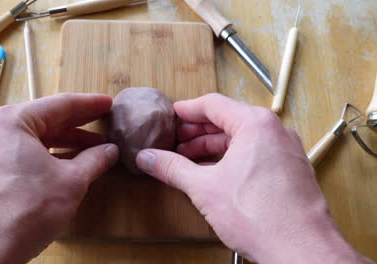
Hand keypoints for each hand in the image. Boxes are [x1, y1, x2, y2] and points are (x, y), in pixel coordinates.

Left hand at [0, 93, 118, 263]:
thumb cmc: (25, 209)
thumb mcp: (71, 181)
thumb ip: (94, 160)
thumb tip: (111, 151)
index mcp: (15, 121)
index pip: (61, 104)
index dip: (90, 105)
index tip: (110, 104)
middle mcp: (0, 130)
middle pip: (48, 120)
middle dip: (80, 124)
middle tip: (106, 122)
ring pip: (39, 139)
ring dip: (69, 143)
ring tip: (96, 148)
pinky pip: (28, 155)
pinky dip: (52, 157)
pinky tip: (73, 164)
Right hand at [136, 94, 370, 263]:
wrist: (301, 249)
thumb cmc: (262, 217)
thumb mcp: (204, 188)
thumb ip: (172, 168)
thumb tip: (149, 158)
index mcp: (255, 124)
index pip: (213, 104)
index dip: (187, 110)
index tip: (173, 115)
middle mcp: (274, 131)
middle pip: (228, 119)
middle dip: (198, 132)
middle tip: (176, 141)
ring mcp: (285, 150)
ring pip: (242, 138)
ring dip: (213, 146)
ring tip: (190, 159)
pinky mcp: (290, 168)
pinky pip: (256, 152)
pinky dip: (232, 157)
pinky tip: (215, 172)